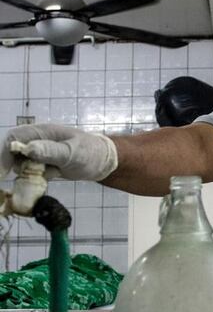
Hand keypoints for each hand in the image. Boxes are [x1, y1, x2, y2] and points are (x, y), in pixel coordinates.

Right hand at [0, 124, 117, 181]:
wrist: (104, 162)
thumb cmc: (91, 153)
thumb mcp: (71, 153)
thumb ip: (50, 150)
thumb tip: (28, 149)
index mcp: (42, 132)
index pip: (14, 138)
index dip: (5, 153)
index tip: (4, 172)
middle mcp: (38, 141)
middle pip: (13, 152)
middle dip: (14, 166)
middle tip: (23, 177)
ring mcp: (40, 153)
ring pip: (21, 164)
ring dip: (26, 174)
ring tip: (46, 176)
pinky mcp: (44, 164)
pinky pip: (30, 172)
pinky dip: (34, 178)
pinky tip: (49, 179)